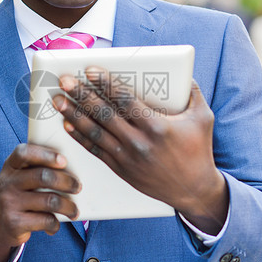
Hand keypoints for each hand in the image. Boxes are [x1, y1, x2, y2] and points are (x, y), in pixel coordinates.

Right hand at [0, 144, 80, 261]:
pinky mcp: (14, 223)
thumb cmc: (19, 196)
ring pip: (49, 201)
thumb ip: (39, 170)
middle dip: (66, 182)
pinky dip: (55, 224)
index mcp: (10, 166)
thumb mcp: (21, 179)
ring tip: (74, 210)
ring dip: (68, 206)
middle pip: (43, 176)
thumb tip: (74, 172)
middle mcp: (7, 182)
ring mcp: (9, 203)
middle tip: (78, 187)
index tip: (64, 160)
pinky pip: (45, 221)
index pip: (24, 153)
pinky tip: (55, 225)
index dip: (46, 155)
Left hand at [53, 67, 227, 234]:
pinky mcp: (121, 169)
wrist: (194, 190)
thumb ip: (193, 92)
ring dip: (74, 114)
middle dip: (81, 95)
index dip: (105, 83)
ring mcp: (127, 157)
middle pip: (103, 113)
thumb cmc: (199, 151)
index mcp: (157, 126)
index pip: (124, 99)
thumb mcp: (203, 118)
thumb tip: (183, 74)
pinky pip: (96, 150)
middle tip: (65, 81)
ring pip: (94, 132)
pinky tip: (68, 125)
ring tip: (59, 100)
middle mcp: (138, 142)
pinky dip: (80, 137)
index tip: (91, 71)